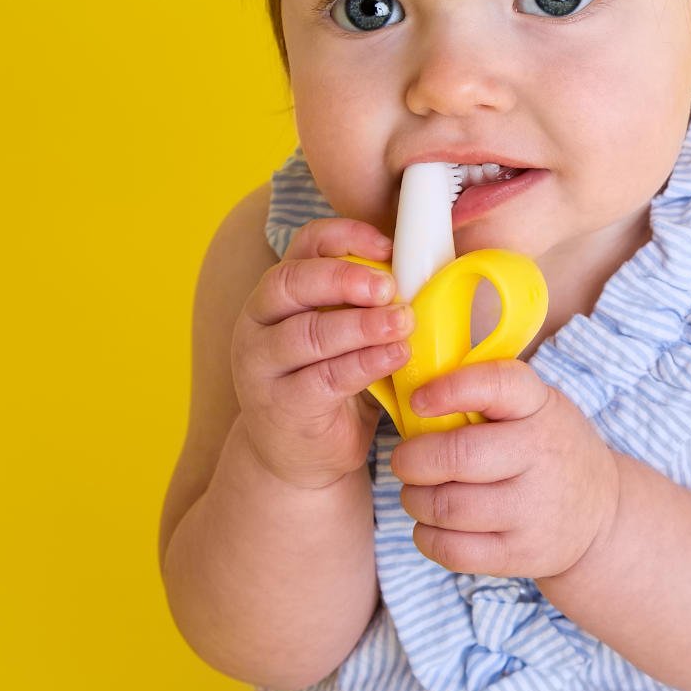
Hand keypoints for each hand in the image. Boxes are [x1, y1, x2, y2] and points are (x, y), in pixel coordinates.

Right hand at [231, 217, 413, 489]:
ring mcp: (262, 365)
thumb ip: (370, 299)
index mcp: (282, 290)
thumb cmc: (333, 377)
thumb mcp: (348, 330)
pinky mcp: (280, 405)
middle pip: (291, 282)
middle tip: (389, 287)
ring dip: (360, 325)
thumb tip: (430, 266)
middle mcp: (260, 321)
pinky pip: (322, 378)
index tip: (387, 245)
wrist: (300, 454)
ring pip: (307, 332)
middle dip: (344, 278)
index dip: (345, 236)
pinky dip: (363, 364)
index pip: (304, 244)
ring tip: (402, 322)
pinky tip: (395, 356)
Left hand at [391, 361, 619, 578]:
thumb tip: (414, 392)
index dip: (448, 390)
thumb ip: (487, 394)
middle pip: (457, 456)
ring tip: (417, 492)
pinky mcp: (521, 554)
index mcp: (541, 407)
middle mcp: (541, 455)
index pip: (495, 385)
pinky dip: (426, 536)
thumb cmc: (549, 447)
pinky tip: (431, 524)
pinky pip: (453, 550)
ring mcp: (533, 509)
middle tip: (405, 460)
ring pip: (446, 506)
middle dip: (412, 459)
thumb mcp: (537, 406)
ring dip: (414, 498)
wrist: (601, 512)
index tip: (417, 400)